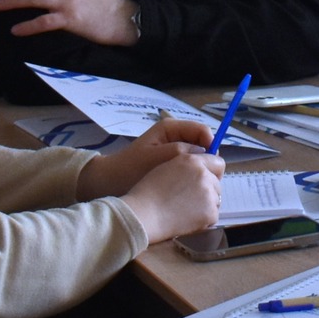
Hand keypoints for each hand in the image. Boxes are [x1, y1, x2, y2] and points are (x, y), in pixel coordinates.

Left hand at [75, 116, 213, 201]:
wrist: (107, 183)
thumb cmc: (129, 169)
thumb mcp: (156, 158)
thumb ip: (182, 152)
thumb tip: (206, 154)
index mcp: (171, 128)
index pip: (202, 131)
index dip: (211, 145)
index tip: (211, 165)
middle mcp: (175, 137)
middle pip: (202, 144)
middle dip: (205, 160)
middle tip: (204, 178)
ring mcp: (173, 151)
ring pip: (197, 158)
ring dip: (198, 170)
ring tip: (195, 185)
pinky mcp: (171, 165)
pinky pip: (188, 167)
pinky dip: (190, 176)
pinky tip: (187, 189)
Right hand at [118, 148, 224, 244]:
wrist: (143, 214)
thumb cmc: (148, 192)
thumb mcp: (168, 166)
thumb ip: (189, 165)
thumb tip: (204, 170)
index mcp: (193, 161)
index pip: (218, 163)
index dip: (212, 172)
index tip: (205, 180)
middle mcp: (204, 175)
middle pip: (217, 183)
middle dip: (208, 190)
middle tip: (189, 199)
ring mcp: (209, 194)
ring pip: (216, 199)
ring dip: (206, 204)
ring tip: (186, 210)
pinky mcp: (210, 213)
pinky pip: (213, 215)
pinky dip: (204, 218)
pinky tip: (187, 219)